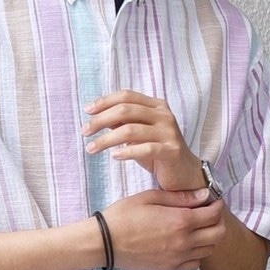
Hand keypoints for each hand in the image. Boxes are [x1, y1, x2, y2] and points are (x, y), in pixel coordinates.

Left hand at [82, 90, 203, 192]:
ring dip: (107, 140)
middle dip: (101, 120)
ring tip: (91, 149)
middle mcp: (164, 115)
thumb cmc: (159, 153)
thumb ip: (124, 123)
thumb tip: (98, 116)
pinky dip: (127, 152)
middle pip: (126, 110)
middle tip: (85, 131)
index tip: (87, 111)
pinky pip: (145, 149)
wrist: (184, 174)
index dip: (105, 101)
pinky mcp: (171, 151)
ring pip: (131, 130)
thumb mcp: (139, 135)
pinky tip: (114, 157)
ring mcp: (168, 132)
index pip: (126, 96)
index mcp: (156, 106)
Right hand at [99, 189, 225, 269]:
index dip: (217, 204)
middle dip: (218, 221)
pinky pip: (195, 264)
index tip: (213, 199)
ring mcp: (177, 258)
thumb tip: (204, 195)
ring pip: (209, 250)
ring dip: (209, 237)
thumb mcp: (151, 197)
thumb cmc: (124, 216)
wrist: (105, 243)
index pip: (214, 214)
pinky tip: (187, 244)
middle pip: (218, 234)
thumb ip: (181, 197)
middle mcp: (184, 242)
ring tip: (198, 228)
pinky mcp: (169, 269)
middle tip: (209, 213)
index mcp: (181, 221)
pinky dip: (197, 254)